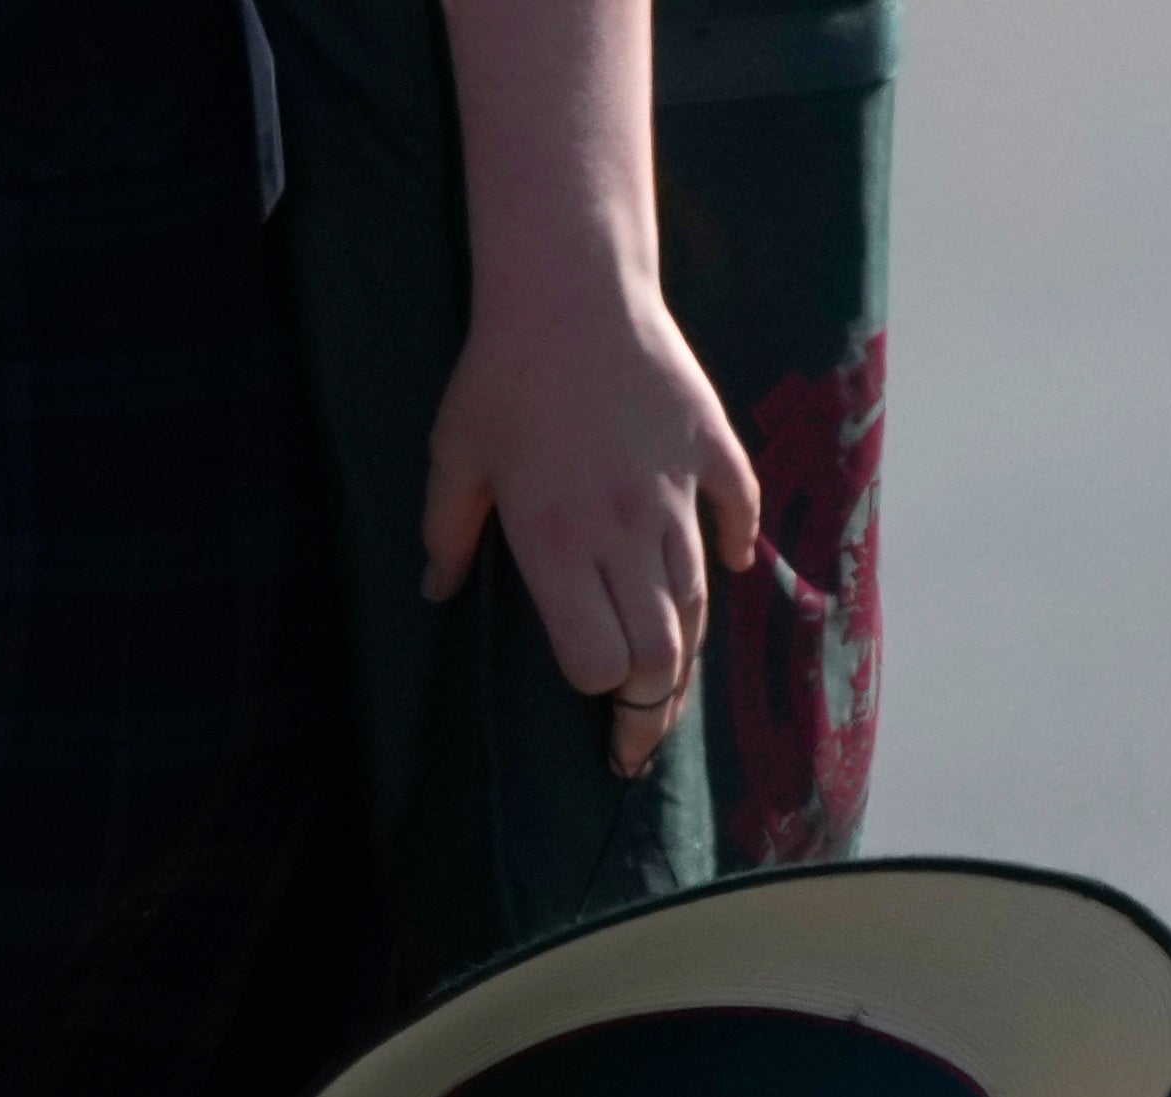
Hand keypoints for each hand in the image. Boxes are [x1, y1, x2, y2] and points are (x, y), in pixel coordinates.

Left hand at [420, 284, 759, 776]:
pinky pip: (737, 512)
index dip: (594, 687)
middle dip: (651, 708)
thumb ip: (446, 533)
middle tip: (636, 738)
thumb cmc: (500, 373)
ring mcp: (675, 491)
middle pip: (662, 652)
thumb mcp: (455, 456)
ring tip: (670, 681)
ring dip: (686, 648)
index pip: (599, 659)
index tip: (587, 700)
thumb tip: (434, 593)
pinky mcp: (709, 446)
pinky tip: (726, 568)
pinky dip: (734, 547)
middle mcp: (623, 530)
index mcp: (557, 544)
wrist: (571, 283)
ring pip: (698, 600)